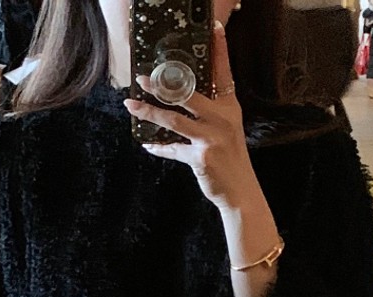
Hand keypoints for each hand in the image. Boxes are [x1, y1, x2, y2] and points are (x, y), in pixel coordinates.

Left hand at [123, 22, 257, 212]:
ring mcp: (210, 138)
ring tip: (132, 105)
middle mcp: (221, 119)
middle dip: (162, 85)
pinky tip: (148, 145)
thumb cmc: (231, 159)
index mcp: (229, 107)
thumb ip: (210, 111)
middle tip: (143, 78)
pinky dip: (159, 149)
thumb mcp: (228, 129)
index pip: (224, 73)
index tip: (215, 29)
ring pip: (173, 120)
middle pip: (187, 94)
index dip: (219, 50)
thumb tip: (184, 98)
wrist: (240, 192)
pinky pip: (173, 150)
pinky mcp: (200, 158)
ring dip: (149, 113)